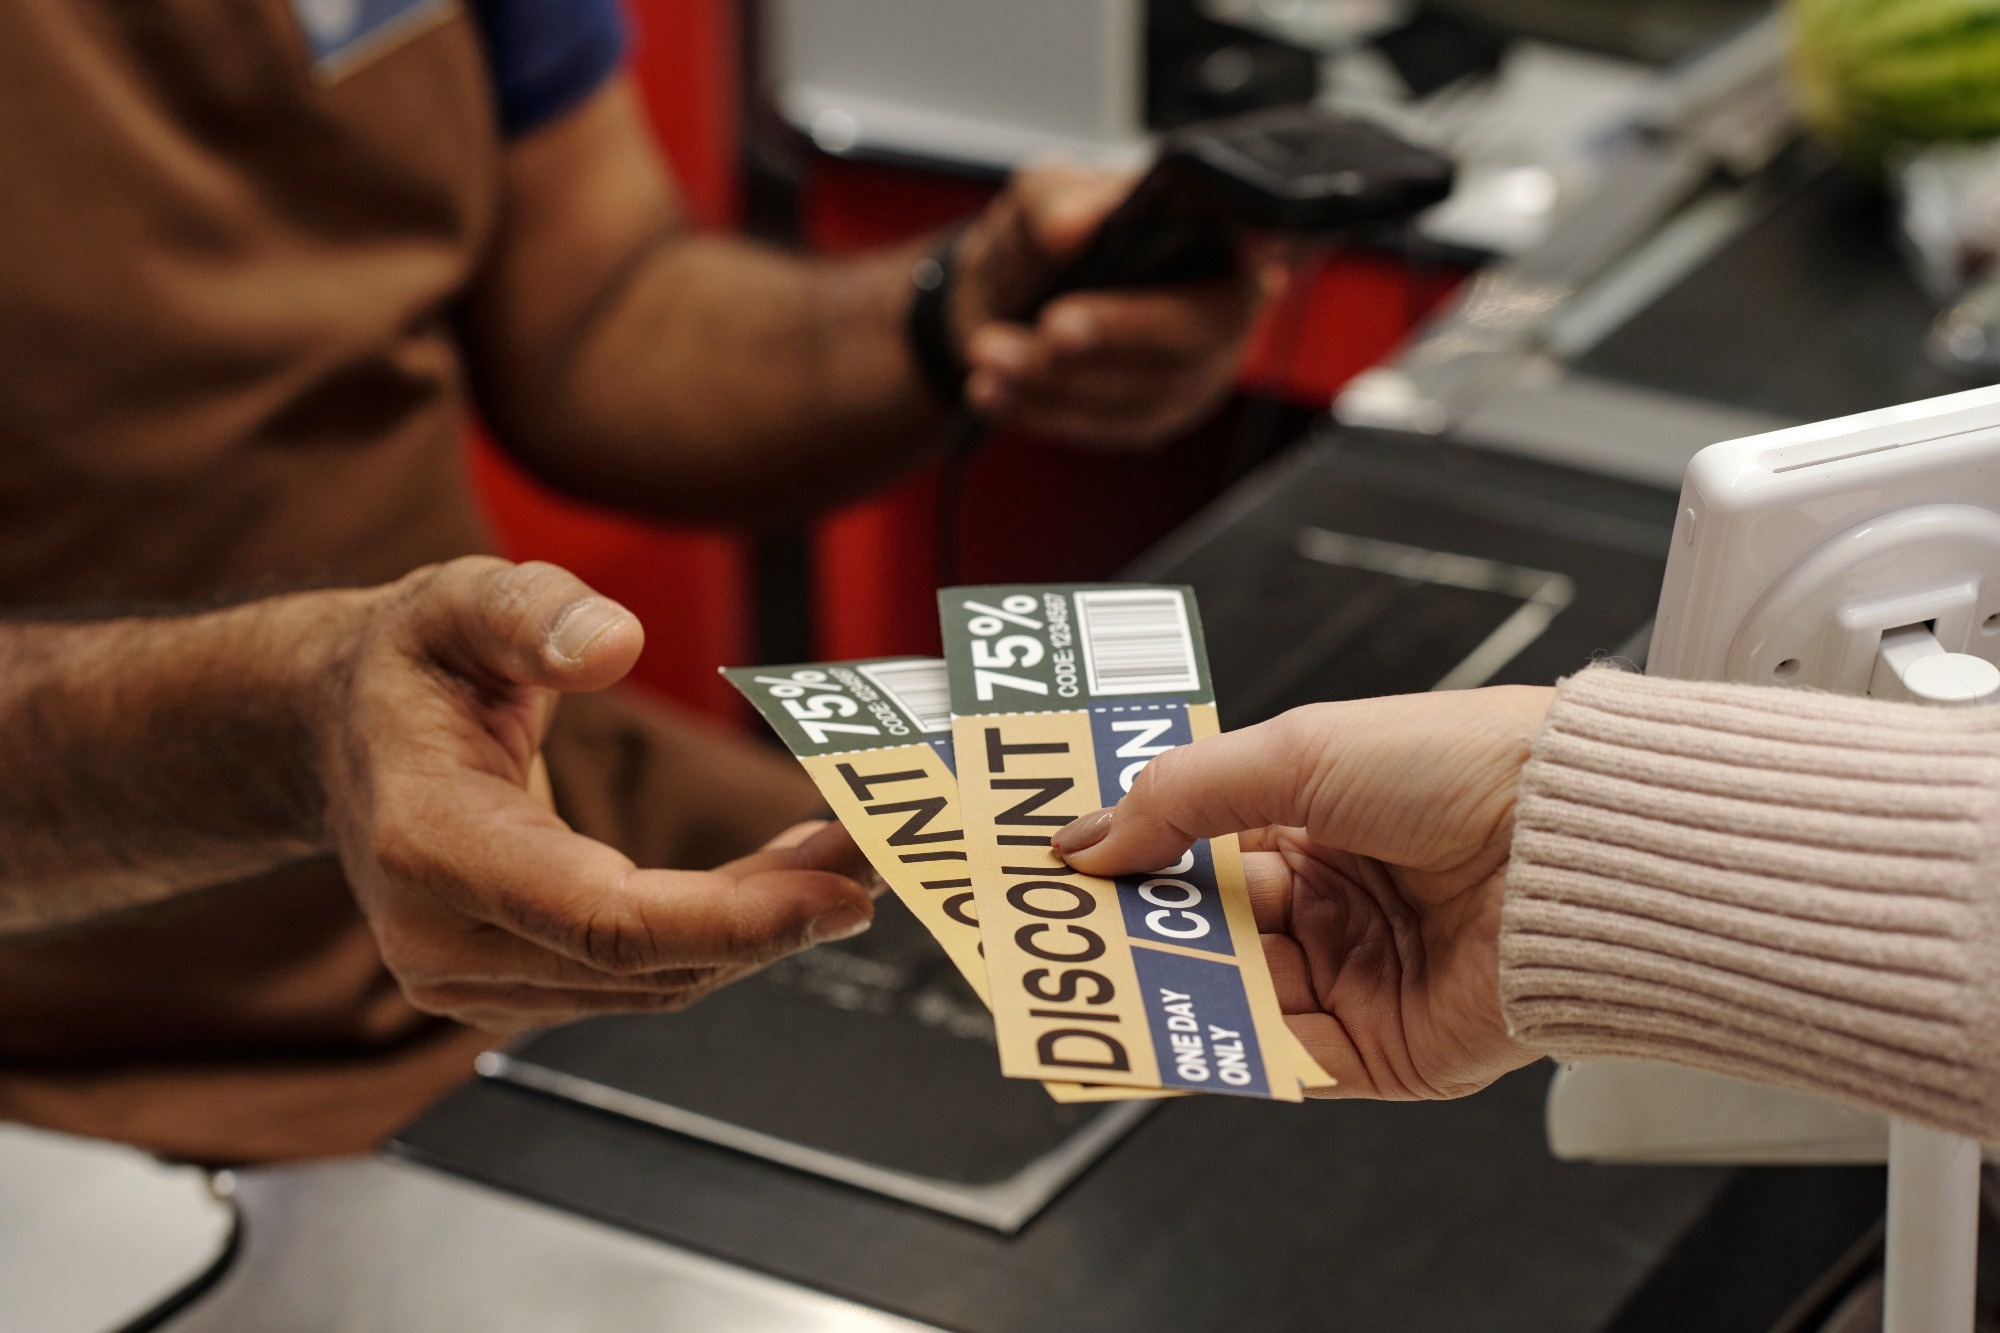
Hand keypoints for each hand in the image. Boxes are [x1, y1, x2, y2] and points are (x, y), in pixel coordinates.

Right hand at [312, 557, 875, 1031]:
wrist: (336, 735)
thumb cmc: (406, 666)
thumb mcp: (458, 601)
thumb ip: (530, 611)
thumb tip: (615, 643)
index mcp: (429, 846)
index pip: (604, 920)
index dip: (735, 918)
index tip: (841, 891)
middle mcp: (442, 939)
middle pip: (647, 961)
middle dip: (780, 913)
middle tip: (884, 846)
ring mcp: (470, 977)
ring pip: (654, 980)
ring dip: (763, 926)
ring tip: (849, 851)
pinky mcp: (509, 986)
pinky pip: (639, 975)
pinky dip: (722, 932)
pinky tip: (785, 878)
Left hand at [951, 161, 1277, 448]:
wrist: (1006, 298)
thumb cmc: (1049, 237)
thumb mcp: (1042, 193)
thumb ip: (1054, 199)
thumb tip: (1073, 226)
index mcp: (1219, 233)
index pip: (1267, 236)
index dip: (1268, 242)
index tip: (1253, 237)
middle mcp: (1224, 308)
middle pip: (1194, 335)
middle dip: (1115, 335)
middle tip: (1049, 325)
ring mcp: (1194, 374)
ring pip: (1141, 394)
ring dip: (1058, 381)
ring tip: (990, 354)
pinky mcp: (1151, 420)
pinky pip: (1104, 429)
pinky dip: (1042, 410)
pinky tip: (994, 391)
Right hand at [1055, 688, 1554, 1098]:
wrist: (1579, 846)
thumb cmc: (1469, 771)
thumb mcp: (1300, 753)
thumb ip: (1183, 796)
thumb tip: (1090, 833)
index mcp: (1322, 819)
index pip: (1201, 847)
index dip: (1135, 856)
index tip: (1065, 865)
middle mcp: (1338, 900)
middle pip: (1207, 927)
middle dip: (1138, 929)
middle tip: (1065, 930)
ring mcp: (1357, 976)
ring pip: (1233, 995)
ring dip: (1170, 987)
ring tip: (1108, 976)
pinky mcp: (1382, 1050)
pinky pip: (1283, 1058)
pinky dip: (1225, 1047)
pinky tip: (1178, 1027)